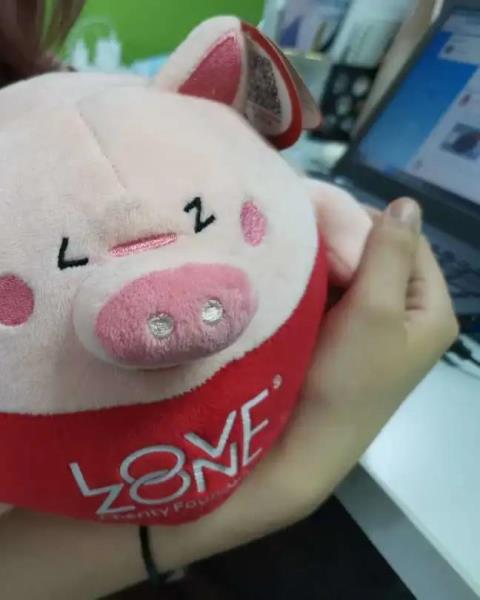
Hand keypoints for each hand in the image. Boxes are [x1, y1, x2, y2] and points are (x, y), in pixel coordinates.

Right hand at [275, 197, 458, 499]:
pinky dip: (315, 286)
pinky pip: (334, 300)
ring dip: (326, 264)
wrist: (305, 443)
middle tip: (302, 229)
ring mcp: (374, 334)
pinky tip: (290, 278)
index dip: (371, 221)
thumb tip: (407, 203)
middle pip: (382, 260)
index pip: (410, 244)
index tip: (323, 210)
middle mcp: (408, 319)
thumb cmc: (346, 377)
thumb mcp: (373, 310)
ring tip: (292, 248)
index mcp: (431, 311)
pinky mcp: (343, 344)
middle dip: (344, 243)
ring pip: (354, 279)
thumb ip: (389, 253)